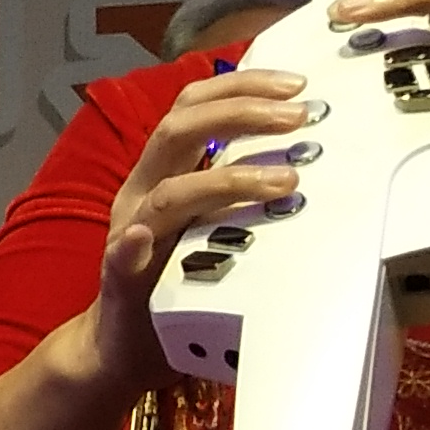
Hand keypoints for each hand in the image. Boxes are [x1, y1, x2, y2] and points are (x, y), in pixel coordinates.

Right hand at [87, 65, 318, 388]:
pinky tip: (142, 239)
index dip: (239, 86)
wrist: (122, 344)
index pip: (192, 106)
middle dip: (241, 113)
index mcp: (162, 173)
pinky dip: (133, 245)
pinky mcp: (122, 282)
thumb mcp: (211, 222)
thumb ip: (238, 188)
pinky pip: (122, 258)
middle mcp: (142, 193)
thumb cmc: (181, 283)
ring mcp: (130, 235)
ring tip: (285, 180)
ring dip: (226, 180)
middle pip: (178, 130)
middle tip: (299, 116)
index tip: (296, 85)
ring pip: (169, 192)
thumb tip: (307, 155)